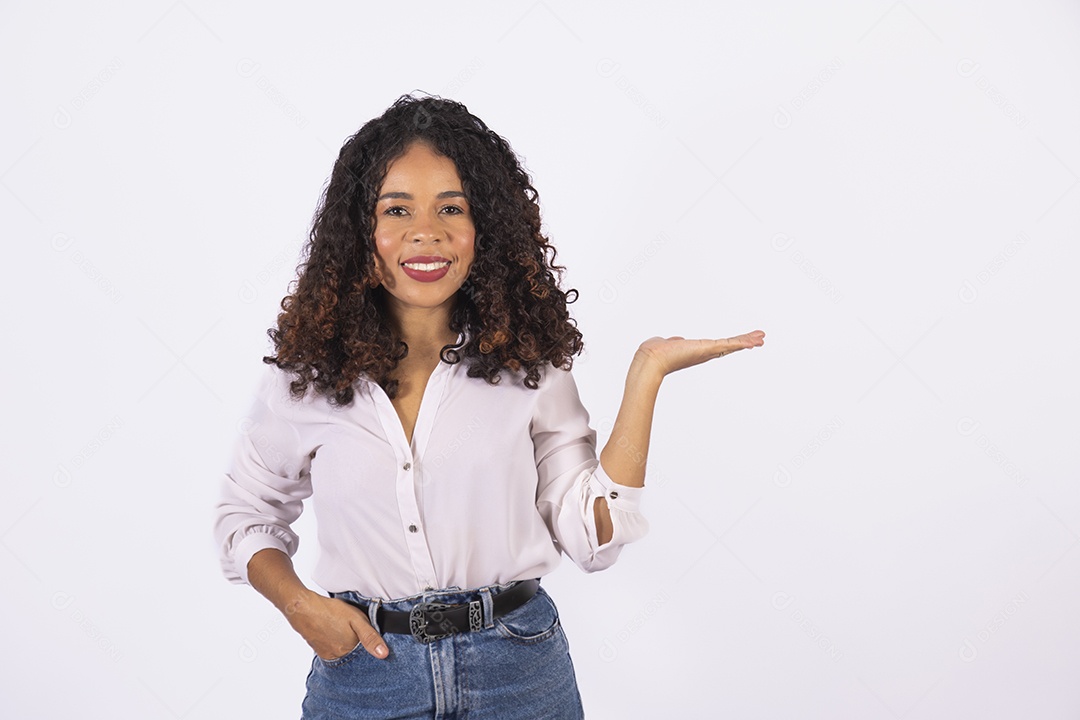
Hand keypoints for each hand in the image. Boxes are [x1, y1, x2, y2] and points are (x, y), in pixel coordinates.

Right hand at [287, 591, 388, 660]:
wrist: (303, 609)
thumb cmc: (330, 611)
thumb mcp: (356, 619)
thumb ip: (370, 636)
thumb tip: (384, 654)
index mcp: (350, 650)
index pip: (367, 655)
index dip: (371, 647)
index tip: (371, 639)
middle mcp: (339, 657)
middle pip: (356, 655)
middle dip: (360, 646)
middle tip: (355, 630)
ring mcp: (329, 655)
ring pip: (345, 654)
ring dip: (349, 646)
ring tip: (345, 630)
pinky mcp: (321, 651)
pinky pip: (335, 652)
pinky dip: (338, 645)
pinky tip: (337, 633)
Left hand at [633, 330, 764, 377]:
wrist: (652, 360)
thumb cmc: (655, 353)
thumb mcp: (668, 344)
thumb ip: (674, 342)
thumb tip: (675, 340)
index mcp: (696, 351)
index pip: (718, 347)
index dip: (731, 345)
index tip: (742, 343)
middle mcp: (704, 353)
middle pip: (729, 347)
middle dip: (744, 342)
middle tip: (760, 340)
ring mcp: (707, 352)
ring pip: (731, 345)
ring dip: (747, 341)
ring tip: (762, 337)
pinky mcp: (707, 349)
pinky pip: (728, 344)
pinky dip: (742, 342)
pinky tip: (753, 341)